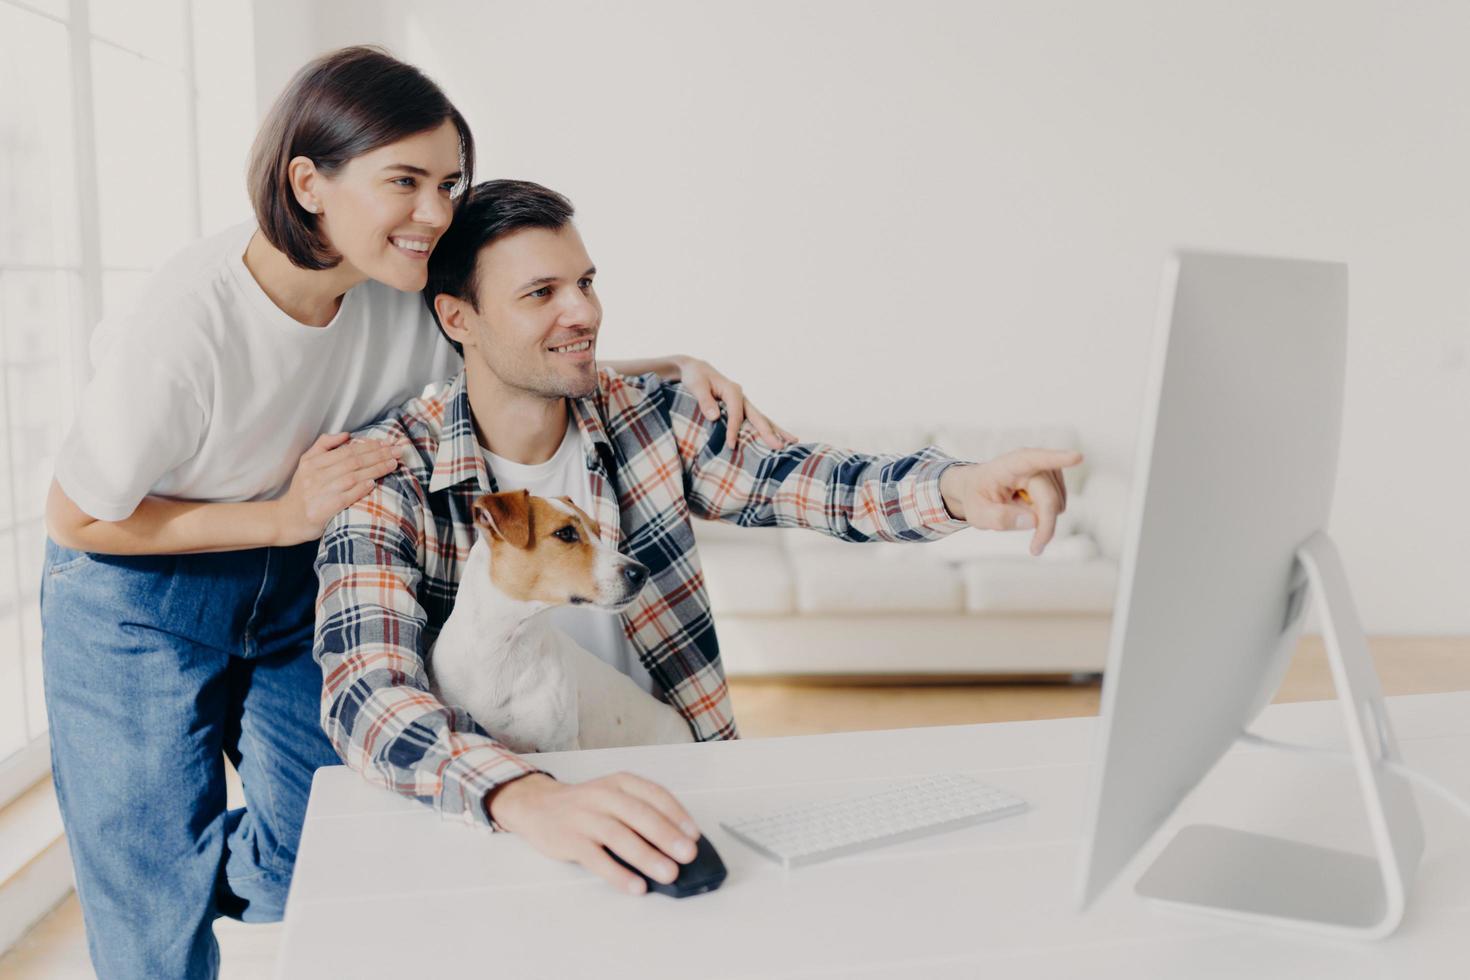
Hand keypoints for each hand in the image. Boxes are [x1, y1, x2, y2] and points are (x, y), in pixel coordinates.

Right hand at [272, 432, 398, 544]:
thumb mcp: (306, 463)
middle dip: (378, 454)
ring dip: (375, 469)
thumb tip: (346, 434)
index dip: (369, 446)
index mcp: (312, 462)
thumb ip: (324, 445)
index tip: (387, 442)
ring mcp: (319, 492)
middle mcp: (315, 475)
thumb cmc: (303, 491)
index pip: (346, 450)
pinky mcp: (323, 509)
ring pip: (352, 476)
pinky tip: (373, 483)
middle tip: (398, 451)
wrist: (287, 520)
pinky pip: (346, 497)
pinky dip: (360, 489)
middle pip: (352, 461)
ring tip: (393, 464)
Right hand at [487, 772, 701, 895]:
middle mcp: (603, 795)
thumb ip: (640, 812)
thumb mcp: (613, 796)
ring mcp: (584, 817)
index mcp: (620, 782)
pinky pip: (596, 858)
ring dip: (647, 856)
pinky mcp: (569, 840)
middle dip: (667, 836)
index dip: (677, 814)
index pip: (654, 794)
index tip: (694, 835)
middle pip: (639, 815)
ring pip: (619, 836)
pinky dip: (618, 873)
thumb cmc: (585, 805)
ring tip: (669, 873)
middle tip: (688, 855)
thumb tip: (676, 843)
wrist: (537, 805)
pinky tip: (636, 886)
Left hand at [674, 355, 796, 450]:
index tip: (731, 445)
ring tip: (793, 441)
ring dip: (776, 430)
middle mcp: (741, 396)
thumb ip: (705, 401)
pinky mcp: (741, 408)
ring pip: (762, 418)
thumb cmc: (695, 377)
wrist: (696, 370)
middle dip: (768, 432)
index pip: (736, 413)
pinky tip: (777, 438)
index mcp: (732, 390)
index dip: (734, 429)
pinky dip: (766, 429)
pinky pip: (755, 420)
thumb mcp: (696, 385)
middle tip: (779, 446)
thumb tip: (715, 417)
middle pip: (757, 416)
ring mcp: (743, 402)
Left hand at [939, 448, 1084, 555]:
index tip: (1077, 457)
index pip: (1033, 460)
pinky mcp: (1054, 478)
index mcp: (1008, 465)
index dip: (1056, 458)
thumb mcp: (978, 514)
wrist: (978, 488)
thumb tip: (1033, 521)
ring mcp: (1046, 469)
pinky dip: (1045, 514)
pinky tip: (1027, 507)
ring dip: (1042, 518)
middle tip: (1035, 549)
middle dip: (1045, 526)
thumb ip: (1001, 519)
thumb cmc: (977, 497)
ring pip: (1057, 504)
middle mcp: (1031, 462)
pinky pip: (1059, 505)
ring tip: (1017, 510)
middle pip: (1049, 500)